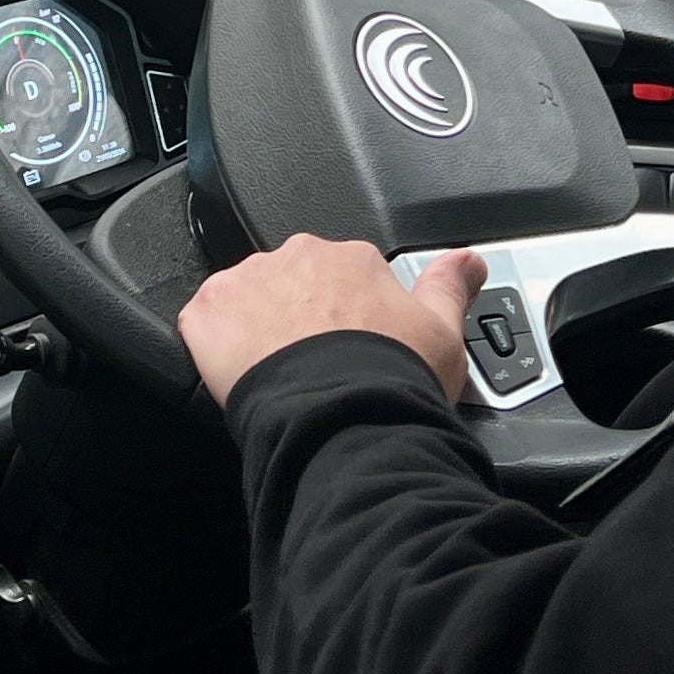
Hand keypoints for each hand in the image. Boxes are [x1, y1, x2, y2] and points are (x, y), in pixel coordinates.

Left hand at [178, 232, 485, 407]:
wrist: (343, 414)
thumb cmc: (393, 377)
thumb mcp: (444, 332)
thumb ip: (450, 286)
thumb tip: (468, 260)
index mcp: (351, 259)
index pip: (342, 276)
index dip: (345, 316)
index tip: (348, 345)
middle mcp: (297, 258)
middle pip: (292, 284)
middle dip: (298, 318)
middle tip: (312, 365)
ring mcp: (248, 282)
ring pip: (247, 300)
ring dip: (256, 328)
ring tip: (276, 376)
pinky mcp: (207, 313)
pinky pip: (204, 322)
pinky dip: (214, 345)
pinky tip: (236, 376)